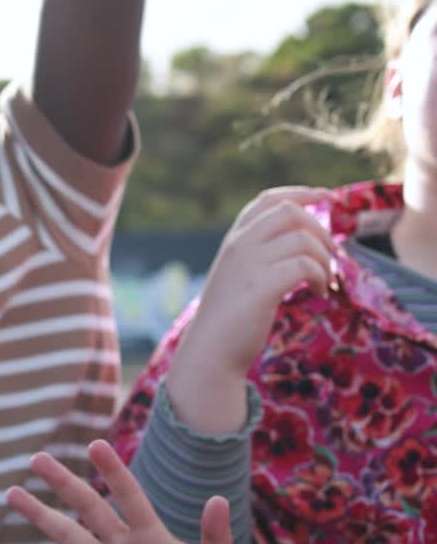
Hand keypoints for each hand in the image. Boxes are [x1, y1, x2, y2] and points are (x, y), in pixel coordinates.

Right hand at [5, 441, 237, 543]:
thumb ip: (215, 539)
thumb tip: (218, 500)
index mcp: (151, 536)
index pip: (129, 496)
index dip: (113, 470)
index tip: (95, 444)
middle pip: (87, 506)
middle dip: (62, 482)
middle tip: (36, 458)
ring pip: (66, 536)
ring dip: (39, 515)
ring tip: (12, 493)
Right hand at [167, 186, 336, 433]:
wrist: (211, 350)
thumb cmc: (229, 317)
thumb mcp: (239, 274)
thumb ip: (260, 254)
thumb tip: (303, 239)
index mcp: (233, 240)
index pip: (268, 200)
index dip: (301, 193)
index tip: (327, 197)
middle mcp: (238, 245)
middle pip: (289, 212)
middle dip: (320, 229)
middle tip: (333, 255)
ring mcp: (248, 265)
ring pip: (302, 241)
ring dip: (325, 259)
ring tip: (326, 281)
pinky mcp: (261, 287)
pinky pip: (304, 267)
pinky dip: (321, 278)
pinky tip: (320, 293)